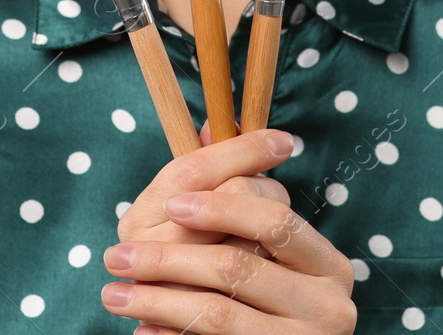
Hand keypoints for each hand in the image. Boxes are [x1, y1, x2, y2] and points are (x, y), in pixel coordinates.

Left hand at [104, 124, 355, 332]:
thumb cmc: (281, 304)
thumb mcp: (274, 256)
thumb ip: (243, 195)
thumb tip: (208, 128)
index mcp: (329, 265)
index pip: (274, 219)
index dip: (221, 206)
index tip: (172, 204)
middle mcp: (329, 306)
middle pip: (236, 264)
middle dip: (168, 258)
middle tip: (118, 256)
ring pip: (215, 311)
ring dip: (155, 299)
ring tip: (112, 293)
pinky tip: (141, 329)